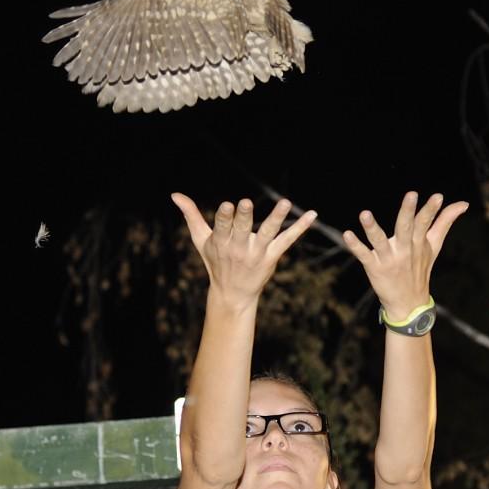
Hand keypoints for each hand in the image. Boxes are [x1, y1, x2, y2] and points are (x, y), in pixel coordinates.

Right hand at [172, 195, 317, 313]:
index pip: (222, 228)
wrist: (232, 294)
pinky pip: (288, 240)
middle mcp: (239, 248)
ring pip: (268, 233)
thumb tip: (175, 194)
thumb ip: (191, 215)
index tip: (228, 205)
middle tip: (247, 204)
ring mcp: (257, 253)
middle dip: (244, 217)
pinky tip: (313, 214)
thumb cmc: (215, 261)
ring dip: (277, 218)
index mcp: (221, 243)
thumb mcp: (201, 240)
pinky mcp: (273, 256)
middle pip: (242, 230)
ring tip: (285, 203)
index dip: (225, 217)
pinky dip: (300, 228)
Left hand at [339, 191, 466, 320]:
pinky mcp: (374, 268)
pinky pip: (363, 255)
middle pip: (406, 228)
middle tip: (411, 195)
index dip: (431, 210)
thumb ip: (445, 222)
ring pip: (380, 241)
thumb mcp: (434, 245)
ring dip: (372, 228)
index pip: (425, 223)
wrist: (409, 304)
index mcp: (418, 243)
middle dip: (408, 212)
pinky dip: (355, 246)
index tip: (438, 196)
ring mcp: (389, 259)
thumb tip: (463, 203)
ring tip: (364, 214)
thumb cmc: (420, 268)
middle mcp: (404, 249)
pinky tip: (347, 234)